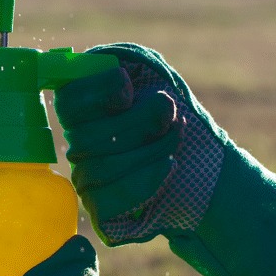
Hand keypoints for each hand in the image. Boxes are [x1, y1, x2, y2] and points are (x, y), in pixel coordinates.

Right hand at [54, 43, 275, 275]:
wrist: (207, 166)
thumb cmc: (177, 118)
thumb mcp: (155, 77)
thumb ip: (124, 63)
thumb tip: (100, 65)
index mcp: (86, 112)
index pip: (67, 102)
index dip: (95, 94)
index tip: (128, 91)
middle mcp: (80, 147)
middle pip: (87, 136)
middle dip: (138, 122)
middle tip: (169, 115)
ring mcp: (87, 181)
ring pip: (99, 167)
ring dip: (149, 149)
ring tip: (175, 141)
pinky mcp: (101, 212)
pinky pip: (106, 201)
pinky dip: (142, 181)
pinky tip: (167, 167)